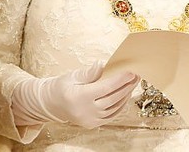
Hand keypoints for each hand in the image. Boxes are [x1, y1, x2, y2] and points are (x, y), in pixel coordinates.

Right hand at [12, 61, 138, 128]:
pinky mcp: (93, 124)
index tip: (130, 72)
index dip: (120, 80)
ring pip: (114, 108)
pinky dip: (120, 106)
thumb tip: (103, 64)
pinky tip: (125, 96)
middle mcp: (85, 111)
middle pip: (112, 98)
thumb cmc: (61, 86)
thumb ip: (89, 73)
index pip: (105, 88)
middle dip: (126, 86)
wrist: (51, 104)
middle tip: (136, 75)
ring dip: (125, 96)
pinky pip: (111, 115)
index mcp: (79, 97)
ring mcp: (90, 120)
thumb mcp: (72, 76)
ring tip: (133, 84)